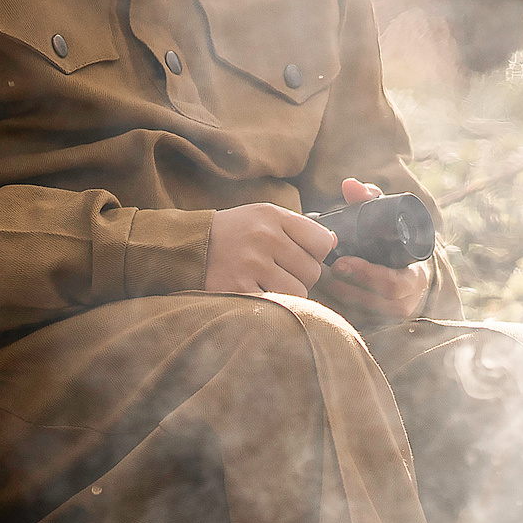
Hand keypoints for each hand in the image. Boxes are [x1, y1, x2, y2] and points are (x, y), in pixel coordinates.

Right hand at [205, 201, 336, 296]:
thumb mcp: (263, 217)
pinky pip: (276, 306)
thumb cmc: (234, 233)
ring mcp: (251, 264)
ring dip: (288, 294)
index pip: (322, 241)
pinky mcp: (238, 289)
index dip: (316, 254)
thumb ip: (298, 228)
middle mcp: (264, 237)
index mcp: (273, 216)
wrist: (188, 247)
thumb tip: (334, 242)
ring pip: (298, 292)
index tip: (301, 256)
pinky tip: (257, 294)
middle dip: (301, 277)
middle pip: (313, 271)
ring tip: (267, 284)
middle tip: (280, 273)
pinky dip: (272, 305)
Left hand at [311, 178, 431, 323]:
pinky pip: (362, 320)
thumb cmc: (395, 238)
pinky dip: (344, 308)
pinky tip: (326, 293)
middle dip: (349, 287)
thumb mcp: (387, 217)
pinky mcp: (383, 322)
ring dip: (342, 297)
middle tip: (324, 270)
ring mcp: (395, 313)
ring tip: (321, 279)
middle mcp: (409, 298)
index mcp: (415, 274)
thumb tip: (350, 185)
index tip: (341, 262)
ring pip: (367, 313)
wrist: (409, 263)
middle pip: (378, 302)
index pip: (396, 283)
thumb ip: (370, 199)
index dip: (368, 275)